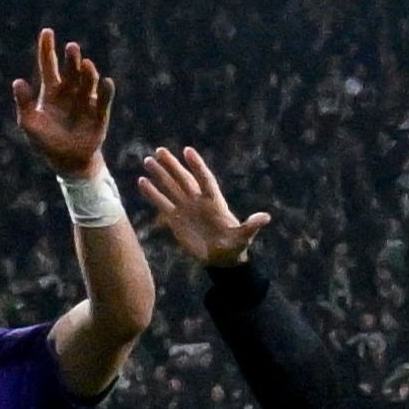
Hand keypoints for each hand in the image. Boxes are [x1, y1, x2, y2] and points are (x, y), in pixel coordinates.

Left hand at [12, 28, 113, 179]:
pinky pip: (104, 98)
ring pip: (87, 80)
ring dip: (87, 72)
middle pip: (71, 70)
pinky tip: (105, 82)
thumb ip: (24, 102)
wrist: (67, 160)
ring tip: (85, 64)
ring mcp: (86, 100)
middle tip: (71, 47)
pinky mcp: (100, 112)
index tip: (47, 31)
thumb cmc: (45, 141)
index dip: (47, 49)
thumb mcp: (29, 122)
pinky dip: (106, 90)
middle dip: (71, 58)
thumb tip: (17, 81)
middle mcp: (70, 91)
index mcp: (50, 91)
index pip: (48, 65)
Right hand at [132, 145, 265, 269]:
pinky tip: (142, 181)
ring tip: (148, 160)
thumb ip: (251, 226)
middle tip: (160, 150)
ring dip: (160, 174)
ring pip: (171, 187)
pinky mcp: (175, 219)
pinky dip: (152, 192)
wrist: (221, 259)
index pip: (204, 179)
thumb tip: (266, 217)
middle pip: (184, 179)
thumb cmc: (235, 247)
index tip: (187, 150)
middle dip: (172, 165)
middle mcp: (199, 201)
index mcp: (215, 202)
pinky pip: (162, 202)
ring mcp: (186, 208)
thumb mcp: (243, 237)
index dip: (197, 165)